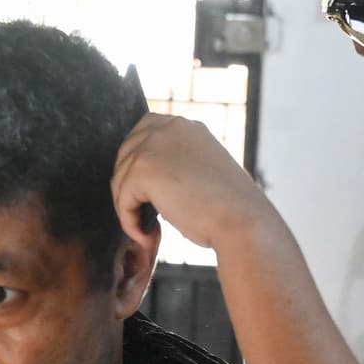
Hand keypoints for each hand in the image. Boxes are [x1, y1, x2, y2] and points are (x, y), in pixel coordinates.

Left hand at [111, 113, 268, 253]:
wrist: (242, 221)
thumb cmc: (229, 208)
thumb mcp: (203, 172)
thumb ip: (178, 166)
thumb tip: (150, 183)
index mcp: (186, 126)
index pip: (145, 132)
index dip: (139, 163)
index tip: (145, 191)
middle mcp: (169, 127)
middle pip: (126, 154)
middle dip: (129, 186)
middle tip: (144, 215)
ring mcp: (153, 145)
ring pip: (121, 178)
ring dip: (129, 207)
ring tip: (148, 230)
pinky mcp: (142, 169)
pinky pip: (122, 199)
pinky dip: (129, 222)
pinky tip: (147, 236)